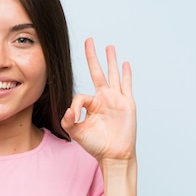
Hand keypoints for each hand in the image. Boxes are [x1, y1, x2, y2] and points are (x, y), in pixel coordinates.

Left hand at [61, 38, 136, 162]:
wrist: (114, 155)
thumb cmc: (96, 145)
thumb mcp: (76, 133)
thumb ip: (68, 121)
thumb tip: (69, 110)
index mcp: (90, 105)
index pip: (80, 95)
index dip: (76, 105)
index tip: (75, 115)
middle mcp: (103, 99)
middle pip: (97, 72)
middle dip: (92, 56)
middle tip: (88, 40)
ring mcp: (116, 99)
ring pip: (112, 75)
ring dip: (110, 60)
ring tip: (109, 46)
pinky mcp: (127, 103)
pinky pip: (126, 85)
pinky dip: (126, 74)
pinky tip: (125, 64)